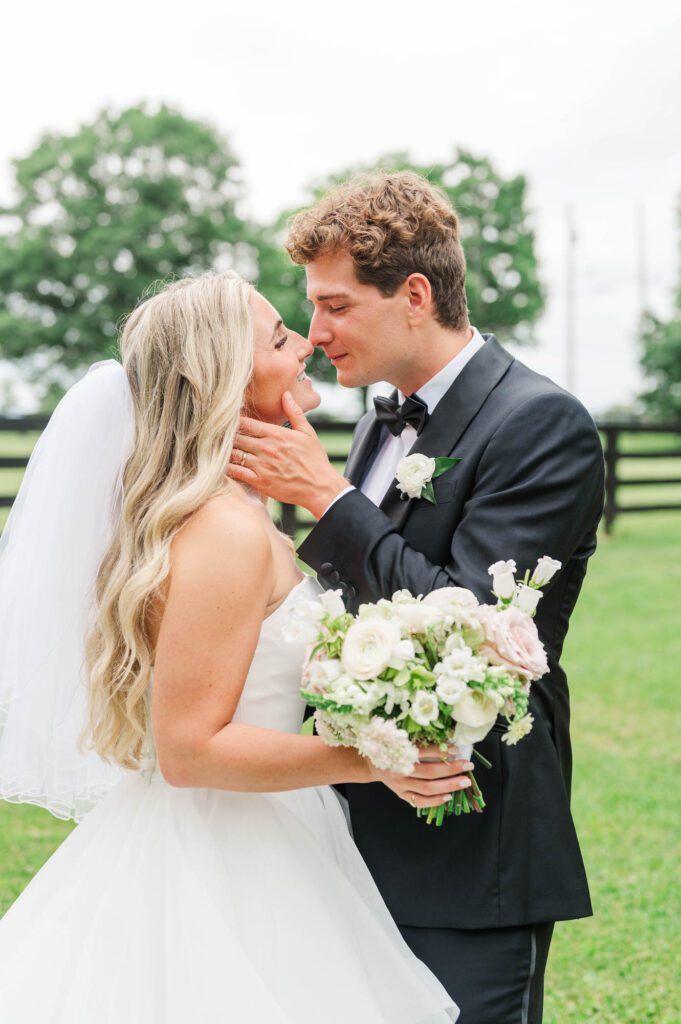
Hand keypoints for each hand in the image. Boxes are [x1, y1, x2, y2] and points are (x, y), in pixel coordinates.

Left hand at [228, 392, 349, 518]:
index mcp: (275, 434)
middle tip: (217, 436)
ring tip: (218, 450)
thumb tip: (285, 394)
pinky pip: (236, 472)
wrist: (320, 487)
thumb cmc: (315, 460)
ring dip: (225, 452)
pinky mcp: (260, 482)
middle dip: (226, 436)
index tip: (228, 422)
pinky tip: (223, 466)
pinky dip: (227, 468)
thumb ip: (294, 413)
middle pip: (236, 437)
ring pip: (233, 454)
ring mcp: (262, 465)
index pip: (246, 423)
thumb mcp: (308, 433)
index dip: (234, 421)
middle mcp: (266, 448)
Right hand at [370, 746, 473, 809]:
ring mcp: (401, 784)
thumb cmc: (388, 746)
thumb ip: (418, 739)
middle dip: (451, 769)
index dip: (440, 751)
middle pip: (429, 772)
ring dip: (448, 785)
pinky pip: (419, 801)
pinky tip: (448, 797)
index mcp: (398, 752)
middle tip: (468, 765)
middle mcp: (400, 770)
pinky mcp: (401, 794)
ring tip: (464, 782)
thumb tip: (444, 739)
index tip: (456, 749)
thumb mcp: (398, 737)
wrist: (369, 762)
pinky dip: (434, 801)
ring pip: (427, 788)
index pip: (423, 752)